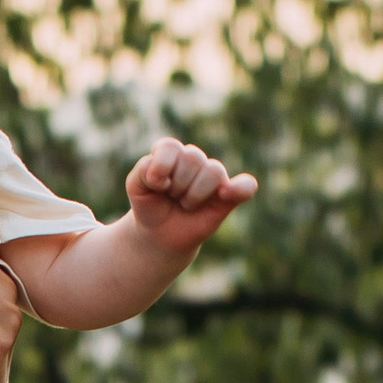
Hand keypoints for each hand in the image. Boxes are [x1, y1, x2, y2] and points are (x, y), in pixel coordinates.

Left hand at [126, 138, 257, 265]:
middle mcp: (194, 160)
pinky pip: (246, 186)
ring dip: (194, 194)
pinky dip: (241, 188)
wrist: (159, 235)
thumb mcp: (135, 187)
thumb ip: (142, 171)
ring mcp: (213, 178)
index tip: (156, 186)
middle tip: (172, 198)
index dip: (162, 167)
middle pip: (193, 158)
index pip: (171, 147)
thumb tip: (165, 175)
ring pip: (213, 171)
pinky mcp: (228, 197)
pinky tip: (225, 194)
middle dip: (178, 184)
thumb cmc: (149, 205)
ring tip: (185, 204)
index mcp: (172, 152)